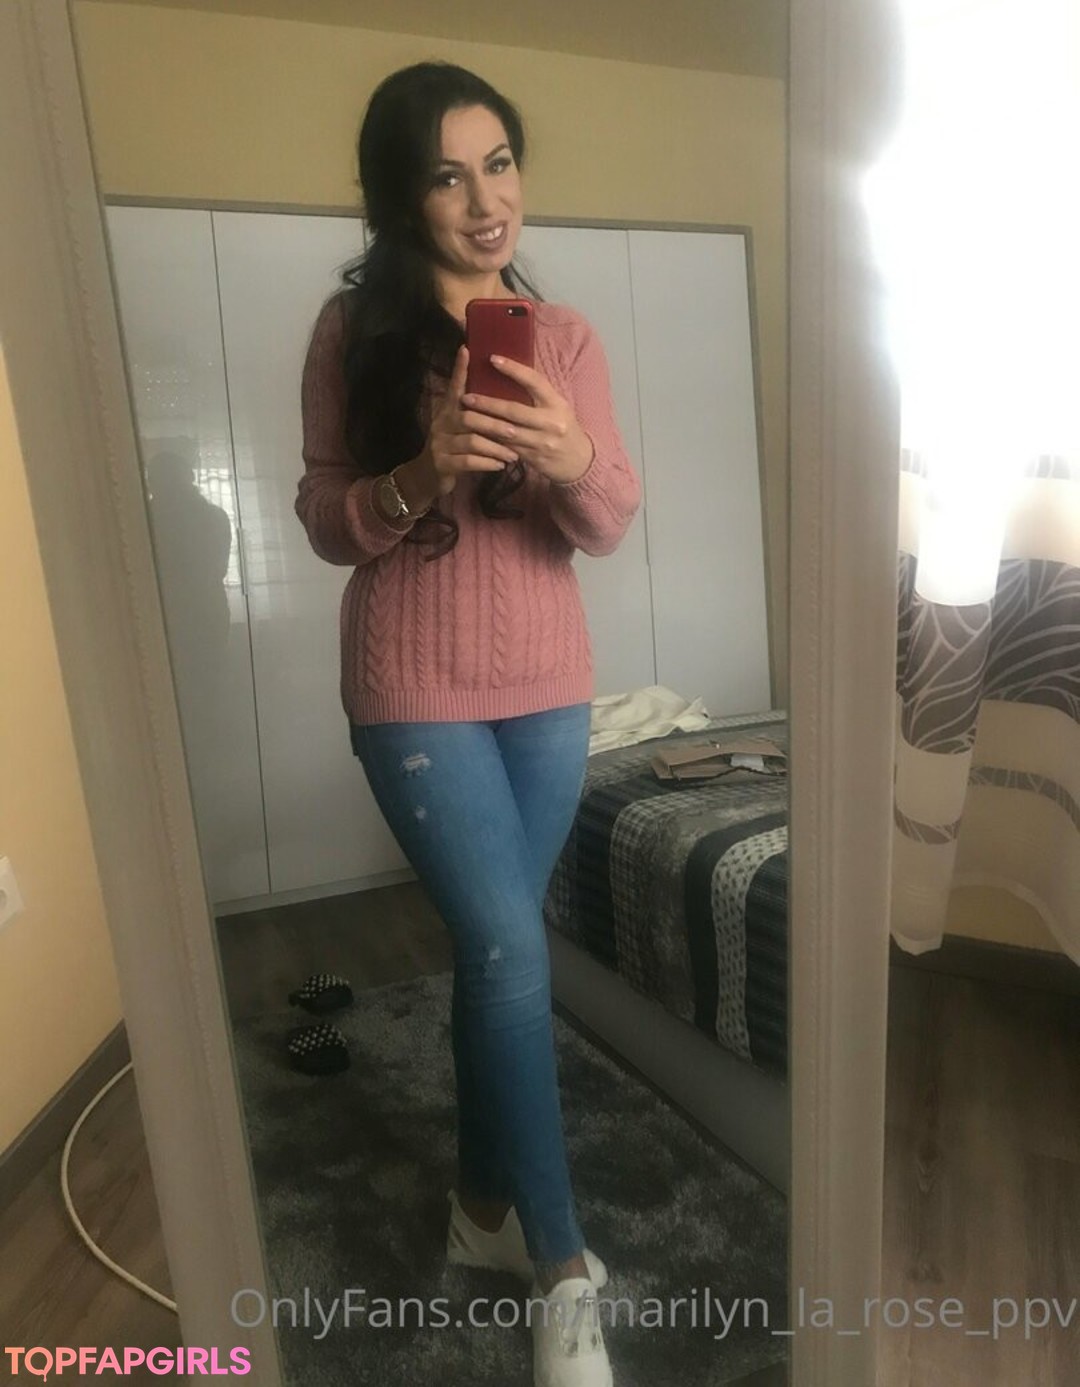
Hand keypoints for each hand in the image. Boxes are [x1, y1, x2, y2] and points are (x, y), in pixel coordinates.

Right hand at [421, 345, 521, 495]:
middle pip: (469, 417)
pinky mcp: (442, 464)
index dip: (460, 369)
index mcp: (447, 411)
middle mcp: (441, 424)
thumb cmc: (453, 449)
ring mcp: (440, 444)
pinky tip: (500, 465)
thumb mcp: (460, 428)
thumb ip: (475, 414)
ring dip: (495, 448)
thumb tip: (502, 399)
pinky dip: (487, 463)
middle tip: (516, 431)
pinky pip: (468, 461)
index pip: (455, 386)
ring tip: (513, 455)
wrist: (427, 477)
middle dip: (495, 424)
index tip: (467, 350)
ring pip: (471, 441)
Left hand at [461, 356, 593, 484]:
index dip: (514, 369)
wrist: (579, 461)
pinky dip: (490, 440)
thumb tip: (510, 371)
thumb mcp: (558, 407)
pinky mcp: (533, 458)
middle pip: (514, 410)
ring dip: (483, 424)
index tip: (493, 359)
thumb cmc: (563, 427)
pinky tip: (476, 433)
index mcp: (557, 404)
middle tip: (467, 396)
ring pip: (506, 432)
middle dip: (488, 403)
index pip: (535, 381)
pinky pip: (507, 448)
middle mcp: (551, 422)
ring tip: (465, 415)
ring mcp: (541, 442)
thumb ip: (538, 394)